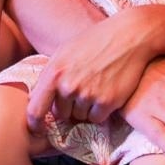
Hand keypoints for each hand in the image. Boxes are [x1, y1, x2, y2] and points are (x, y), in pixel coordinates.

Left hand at [24, 7, 153, 125]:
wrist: (129, 36)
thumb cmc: (96, 40)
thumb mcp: (64, 52)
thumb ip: (50, 76)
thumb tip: (37, 98)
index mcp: (53, 73)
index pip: (35, 110)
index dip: (35, 124)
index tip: (39, 129)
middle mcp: (68, 86)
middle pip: (62, 114)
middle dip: (69, 107)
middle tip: (83, 90)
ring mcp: (88, 94)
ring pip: (80, 117)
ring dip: (87, 108)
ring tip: (98, 86)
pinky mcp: (108, 101)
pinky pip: (97, 118)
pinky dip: (102, 111)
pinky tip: (108, 93)